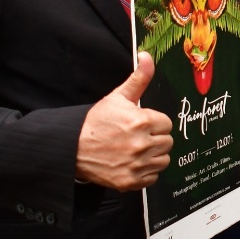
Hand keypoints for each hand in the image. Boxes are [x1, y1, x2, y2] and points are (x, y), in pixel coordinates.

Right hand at [75, 52, 173, 189]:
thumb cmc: (95, 123)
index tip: (141, 124)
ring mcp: (136, 165)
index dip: (154, 123)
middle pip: (167, 142)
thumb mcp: (117, 97)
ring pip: (163, 160)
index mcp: (142, 121)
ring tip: (136, 149)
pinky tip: (132, 163)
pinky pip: (153, 177)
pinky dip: (145, 172)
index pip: (166, 123)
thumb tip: (147, 57)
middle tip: (137, 136)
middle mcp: (141, 144)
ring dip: (153, 156)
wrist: (71, 148)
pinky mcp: (130, 181)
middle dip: (155, 138)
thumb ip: (138, 77)